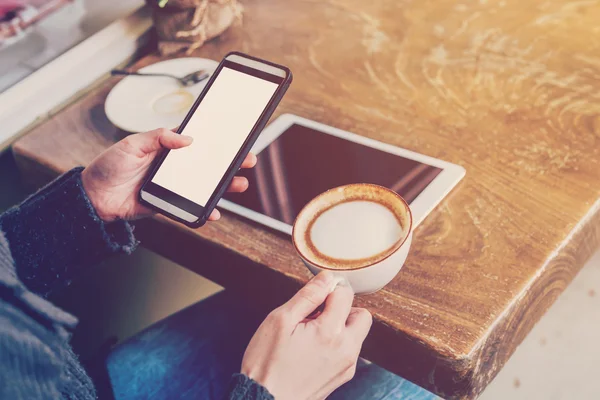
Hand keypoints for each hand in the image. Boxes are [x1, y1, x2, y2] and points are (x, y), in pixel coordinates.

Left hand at [81, 128, 255, 221]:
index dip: (216, 141)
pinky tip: (214, 211)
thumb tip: (186, 138)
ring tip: (238, 184)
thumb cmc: (108, 167)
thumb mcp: (132, 144)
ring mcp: (172, 186)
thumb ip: (159, 137)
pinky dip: (204, 211)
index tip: (233, 139)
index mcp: (165, 148)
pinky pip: (191, 207)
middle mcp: (173, 166)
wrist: (93, 198)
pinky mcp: (168, 204)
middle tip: (246, 160)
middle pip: (207, 164)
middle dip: (229, 163)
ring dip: (224, 186)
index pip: (196, 141)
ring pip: (204, 186)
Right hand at [241, 272, 371, 399]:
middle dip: (343, 308)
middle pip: (362, 315)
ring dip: (340, 326)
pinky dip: (337, 343)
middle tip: (316, 314)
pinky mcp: (342, 377)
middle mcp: (346, 350)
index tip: (313, 296)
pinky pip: (349, 351)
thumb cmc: (266, 363)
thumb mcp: (280, 320)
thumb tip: (327, 278)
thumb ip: (308, 296)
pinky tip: (313, 349)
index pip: (345, 294)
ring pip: (357, 334)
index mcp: (331, 332)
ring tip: (311, 333)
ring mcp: (346, 366)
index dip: (328, 288)